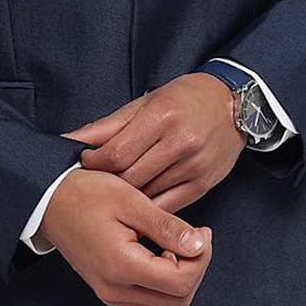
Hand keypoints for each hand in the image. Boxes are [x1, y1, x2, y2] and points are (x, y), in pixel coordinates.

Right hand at [38, 167, 212, 305]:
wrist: (48, 201)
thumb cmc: (86, 194)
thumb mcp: (130, 200)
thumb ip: (166, 226)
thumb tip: (199, 245)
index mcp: (121, 267)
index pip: (181, 283)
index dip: (201, 258)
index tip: (201, 231)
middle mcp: (115, 290)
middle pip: (179, 302)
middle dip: (196, 269)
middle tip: (195, 237)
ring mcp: (111, 294)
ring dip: (183, 278)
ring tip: (180, 243)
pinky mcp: (109, 290)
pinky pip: (150, 300)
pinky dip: (166, 282)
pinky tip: (163, 252)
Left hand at [61, 73, 246, 213]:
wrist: (233, 104)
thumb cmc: (185, 99)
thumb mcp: (146, 102)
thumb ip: (109, 125)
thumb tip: (72, 139)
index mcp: (162, 116)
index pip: (116, 153)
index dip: (94, 162)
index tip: (87, 161)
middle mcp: (180, 142)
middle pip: (129, 177)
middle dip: (107, 181)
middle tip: (98, 178)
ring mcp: (194, 166)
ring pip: (146, 195)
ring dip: (126, 195)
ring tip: (116, 188)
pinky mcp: (203, 185)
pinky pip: (166, 206)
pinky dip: (147, 207)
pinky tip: (139, 200)